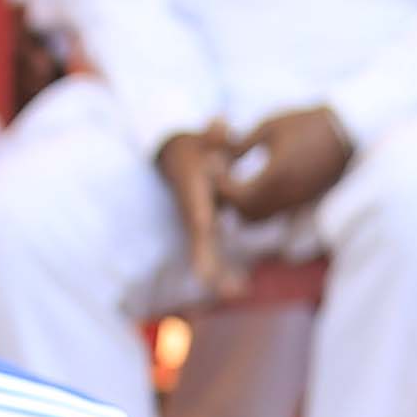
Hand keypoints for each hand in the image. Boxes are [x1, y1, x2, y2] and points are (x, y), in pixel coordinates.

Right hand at [154, 130, 236, 295]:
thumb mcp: (203, 137)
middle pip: (202, 244)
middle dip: (212, 266)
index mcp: (196, 194)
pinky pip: (213, 256)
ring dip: (219, 277)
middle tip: (227, 289)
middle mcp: (194, 213)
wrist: (176, 156)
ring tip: (238, 294)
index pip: (199, 214)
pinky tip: (240, 290)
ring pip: (207, 256)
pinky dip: (221, 274)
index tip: (207, 243)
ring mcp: (198, 225)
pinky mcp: (204, 231)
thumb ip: (213, 134)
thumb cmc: (194, 146)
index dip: (204, 226)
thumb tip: (221, 122)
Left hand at [220, 104, 355, 221]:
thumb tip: (221, 156)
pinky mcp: (302, 202)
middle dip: (230, 199)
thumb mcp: (269, 127)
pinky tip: (257, 182)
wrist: (345, 133)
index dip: (222, 185)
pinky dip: (260, 204)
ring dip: (244, 204)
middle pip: (246, 214)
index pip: (238, 196)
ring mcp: (296, 202)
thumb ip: (242, 145)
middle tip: (223, 175)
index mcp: (276, 175)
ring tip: (238, 179)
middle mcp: (286, 195)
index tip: (217, 164)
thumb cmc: (306, 124)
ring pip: (260, 218)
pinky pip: (274, 212)